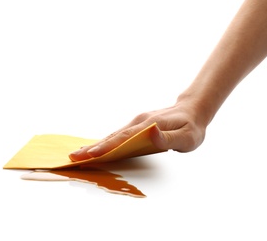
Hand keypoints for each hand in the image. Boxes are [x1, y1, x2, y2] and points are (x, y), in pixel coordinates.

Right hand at [69, 99, 206, 160]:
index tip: (90, 154)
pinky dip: (106, 142)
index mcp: (149, 124)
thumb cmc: (191, 126)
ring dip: (96, 145)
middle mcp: (139, 122)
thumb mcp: (187, 137)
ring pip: (113, 135)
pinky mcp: (138, 125)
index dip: (107, 146)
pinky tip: (98, 147)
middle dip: (93, 147)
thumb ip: (169, 138)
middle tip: (73, 156)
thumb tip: (151, 136)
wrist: (192, 110)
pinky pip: (119, 135)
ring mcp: (137, 122)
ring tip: (79, 153)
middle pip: (113, 136)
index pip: (124, 137)